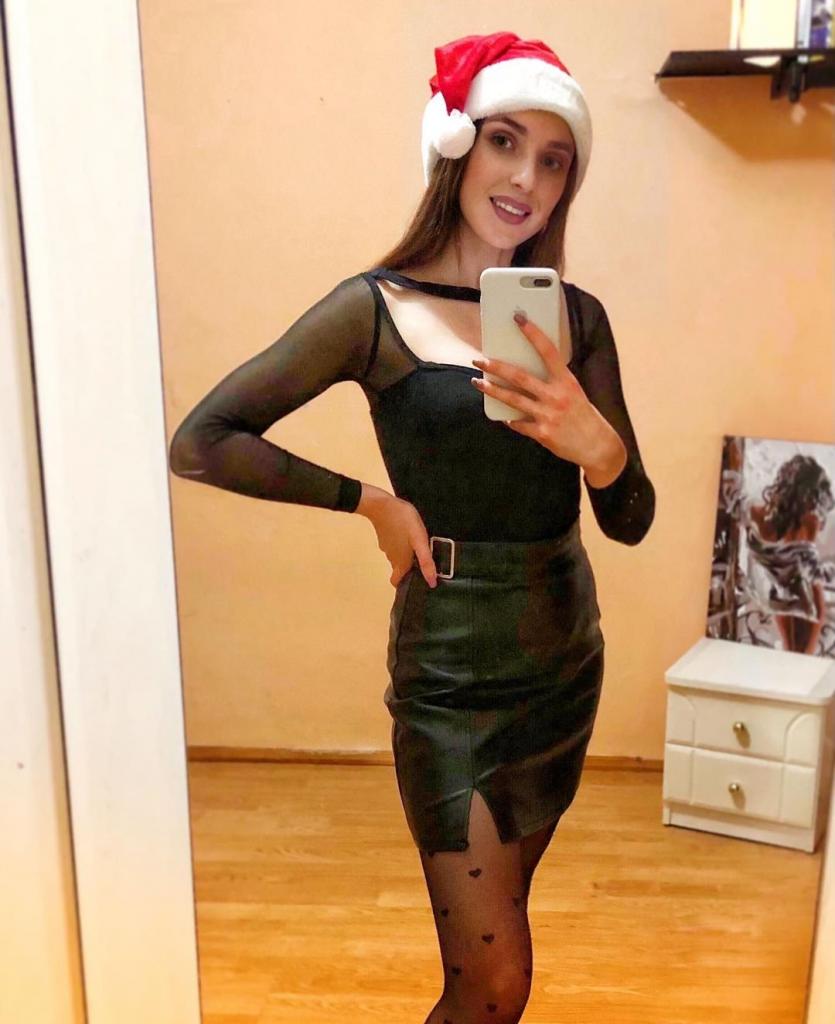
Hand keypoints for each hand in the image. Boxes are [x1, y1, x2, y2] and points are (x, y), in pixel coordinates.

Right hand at [356, 484, 437, 587]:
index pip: (397, 582)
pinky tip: (409, 532)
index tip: (418, 580)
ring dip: (407, 553)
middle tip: (425, 558)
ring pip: (398, 556)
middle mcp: (391, 558)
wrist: (381, 504)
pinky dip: (401, 543)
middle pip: (400, 569)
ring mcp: (386, 547)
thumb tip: (432, 582)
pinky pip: (394, 545)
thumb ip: (425, 561)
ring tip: (419, 543)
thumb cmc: (403, 522)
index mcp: (400, 562)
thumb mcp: (419, 541)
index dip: (406, 584)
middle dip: (412, 567)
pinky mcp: (384, 537)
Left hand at [470, 311, 621, 472]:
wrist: (597, 446)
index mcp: (566, 381)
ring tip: (477, 382)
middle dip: (496, 366)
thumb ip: (554, 382)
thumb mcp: (574, 392)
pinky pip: (519, 424)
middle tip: (479, 360)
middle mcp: (556, 395)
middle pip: (520, 377)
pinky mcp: (542, 433)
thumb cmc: (584, 416)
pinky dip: (510, 421)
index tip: (518, 319)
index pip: (548, 351)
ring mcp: (548, 415)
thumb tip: (527, 373)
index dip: (533, 333)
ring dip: (492, 390)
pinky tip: (503, 417)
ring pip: (513, 399)